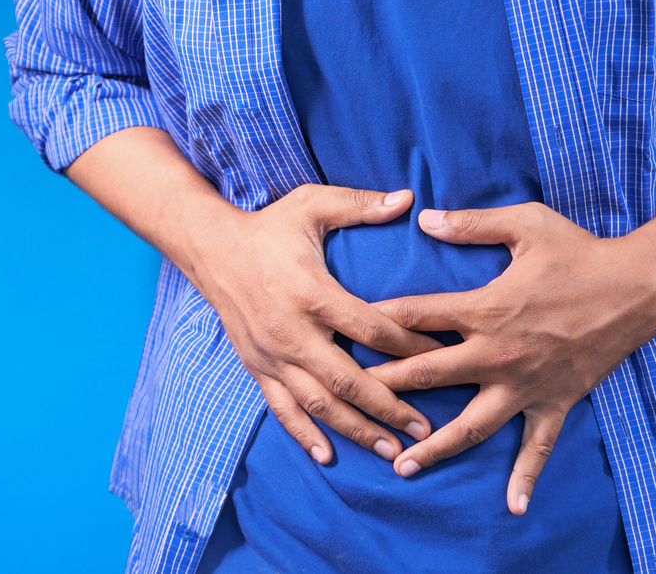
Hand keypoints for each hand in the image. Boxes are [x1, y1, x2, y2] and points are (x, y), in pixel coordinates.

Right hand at [192, 184, 441, 463]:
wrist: (211, 248)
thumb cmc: (267, 226)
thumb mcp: (312, 204)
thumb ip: (359, 204)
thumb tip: (409, 199)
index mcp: (313, 293)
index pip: (373, 330)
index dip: (412, 347)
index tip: (444, 358)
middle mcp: (292, 332)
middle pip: (348, 381)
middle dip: (390, 408)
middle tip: (425, 430)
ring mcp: (272, 355)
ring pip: (318, 404)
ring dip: (356, 430)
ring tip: (391, 450)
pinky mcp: (256, 366)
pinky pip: (281, 408)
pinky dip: (303, 434)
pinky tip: (327, 455)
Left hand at [367, 202, 655, 513]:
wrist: (638, 286)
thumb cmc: (579, 251)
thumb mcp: (525, 224)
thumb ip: (471, 224)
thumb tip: (423, 218)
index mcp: (486, 307)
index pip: (417, 316)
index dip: (377, 321)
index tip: (343, 332)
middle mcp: (498, 353)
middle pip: (428, 374)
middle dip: (385, 388)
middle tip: (348, 400)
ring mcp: (525, 383)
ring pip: (471, 425)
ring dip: (434, 446)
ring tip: (400, 466)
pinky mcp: (554, 401)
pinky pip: (538, 446)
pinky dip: (527, 477)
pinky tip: (513, 505)